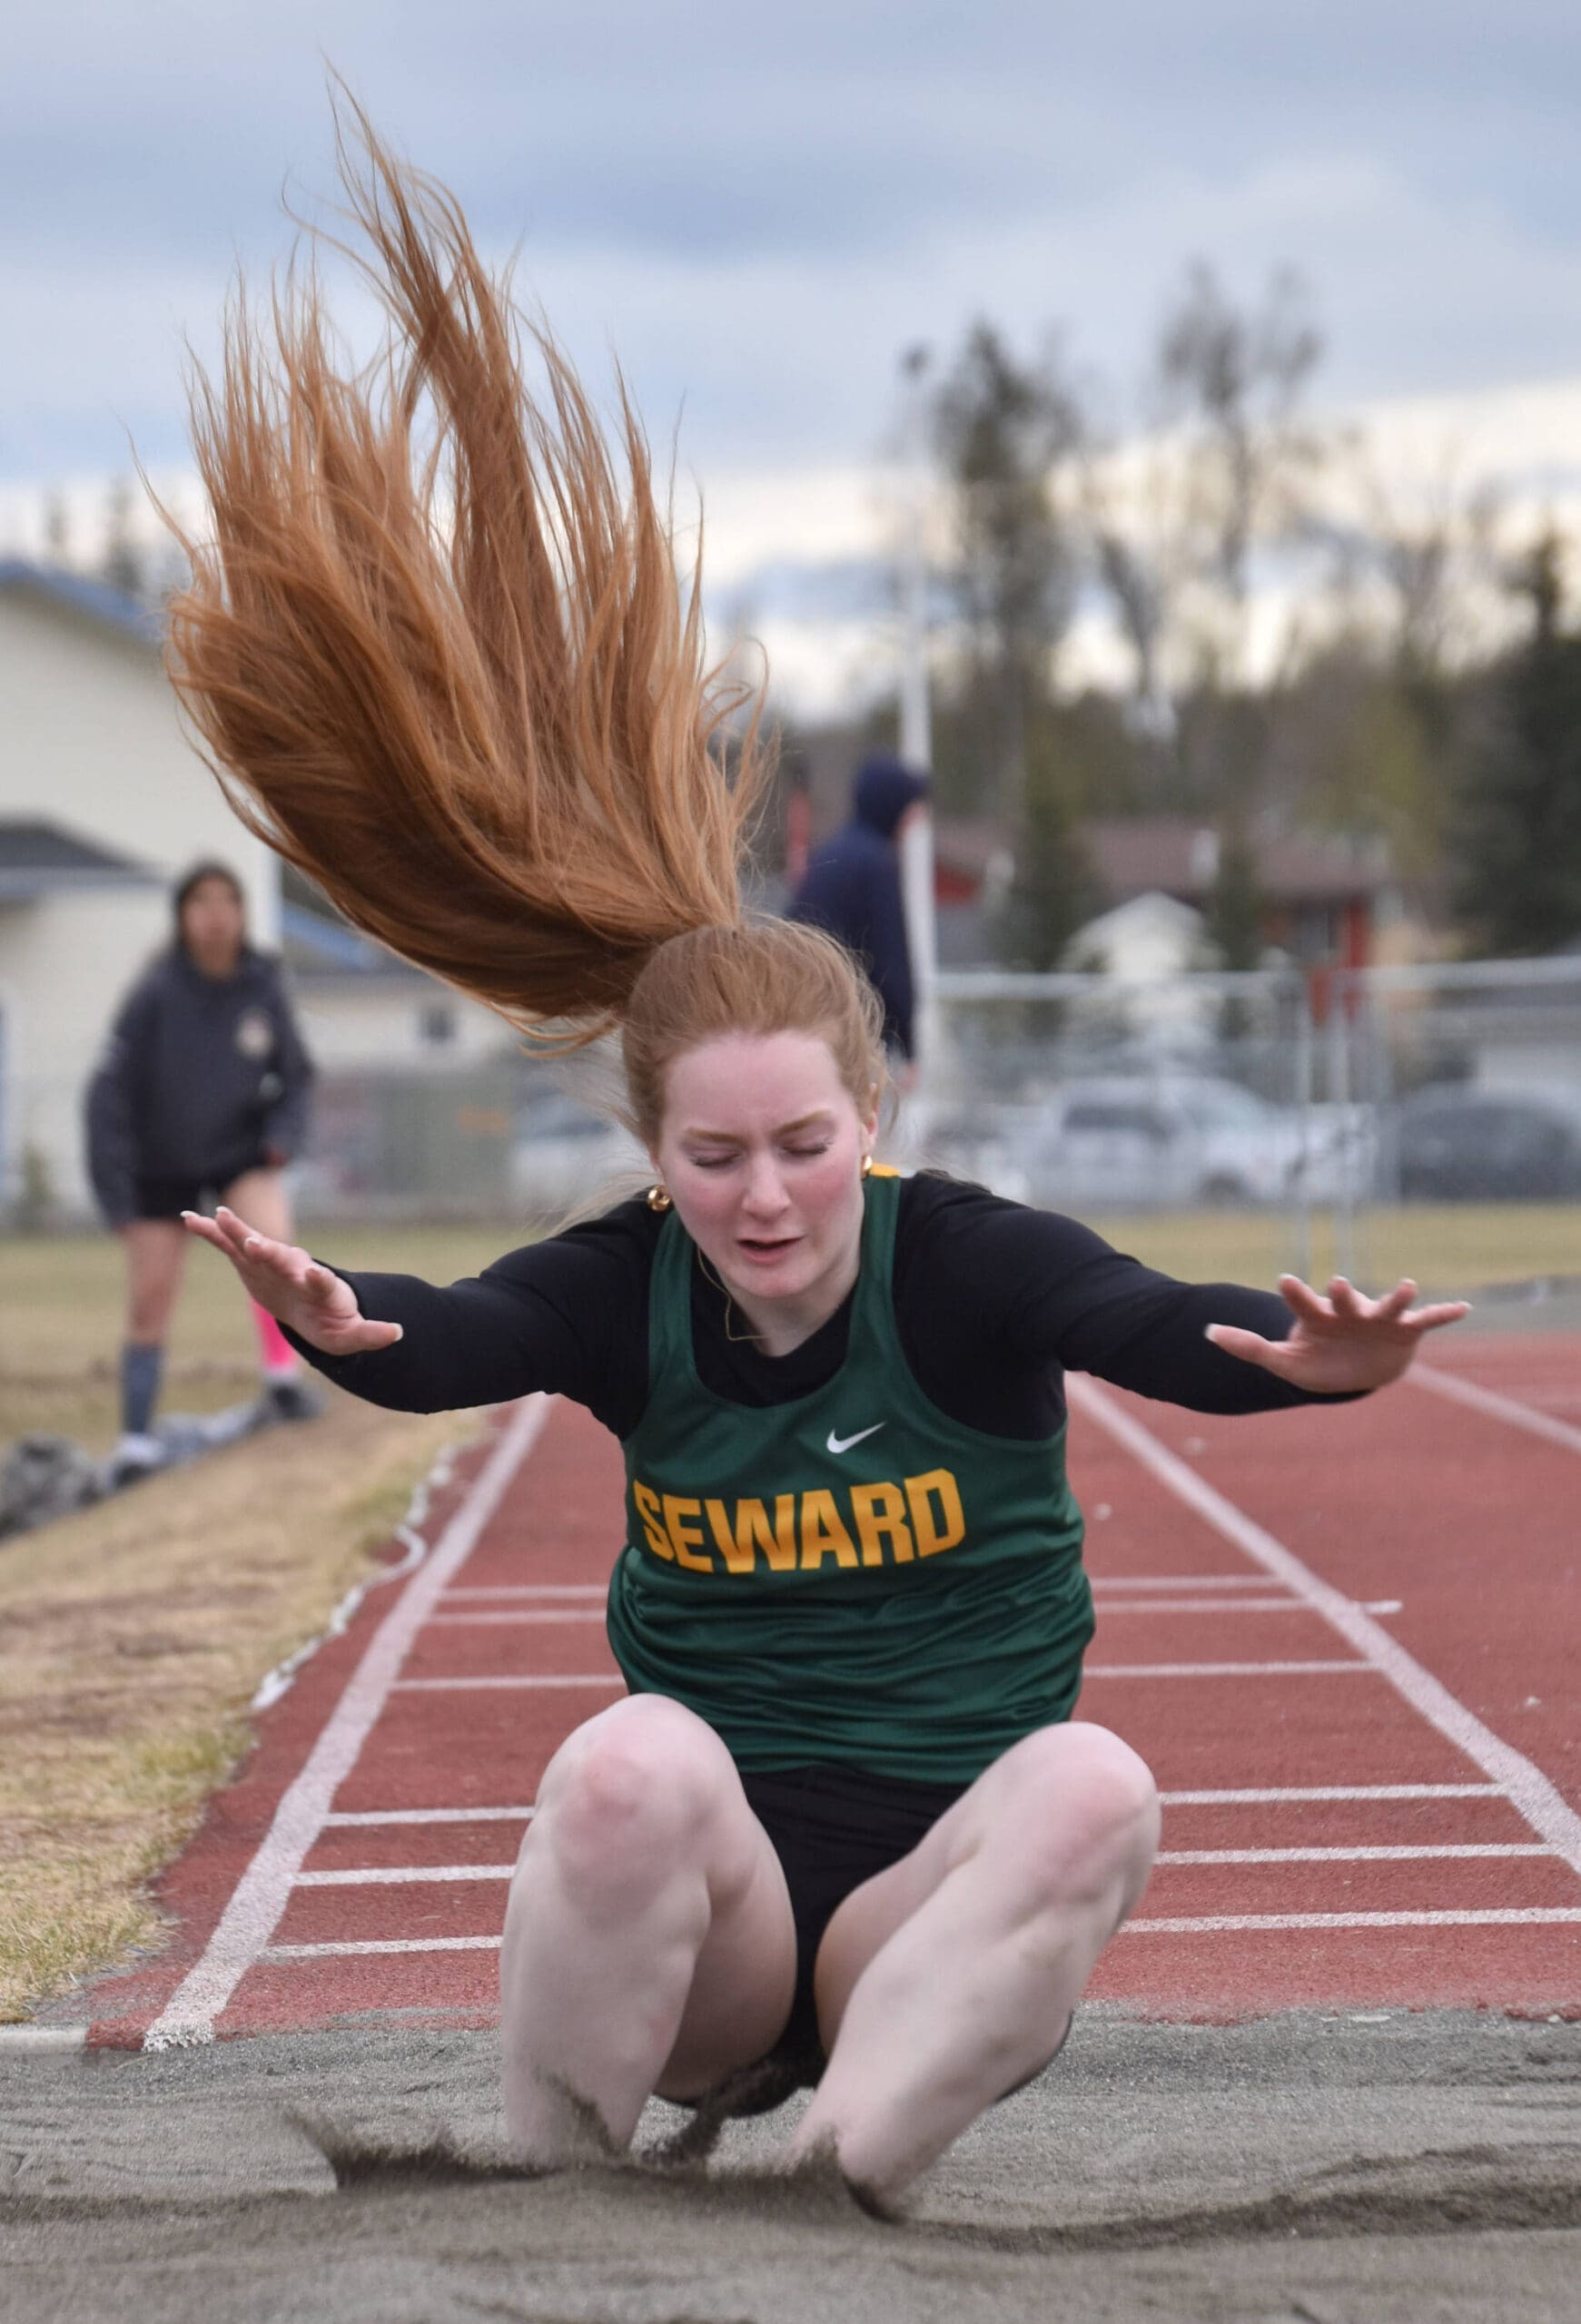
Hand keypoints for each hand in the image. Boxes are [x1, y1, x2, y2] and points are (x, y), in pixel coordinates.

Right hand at [181, 1205, 403, 1356]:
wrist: (313, 1305)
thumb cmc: (334, 1321)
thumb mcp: (353, 1335)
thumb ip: (372, 1333)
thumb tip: (399, 1332)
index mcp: (323, 1289)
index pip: (323, 1283)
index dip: (319, 1278)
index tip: (314, 1272)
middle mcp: (297, 1270)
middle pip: (284, 1260)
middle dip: (271, 1252)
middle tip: (256, 1244)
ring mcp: (273, 1263)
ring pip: (254, 1245)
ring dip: (238, 1232)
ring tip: (219, 1216)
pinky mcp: (251, 1262)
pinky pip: (229, 1245)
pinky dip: (212, 1233)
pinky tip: (189, 1218)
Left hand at [1205, 1274, 1469, 1395]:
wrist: (1353, 1371)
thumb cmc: (1316, 1363)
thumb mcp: (1283, 1362)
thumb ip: (1248, 1347)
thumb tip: (1206, 1332)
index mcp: (1318, 1317)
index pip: (1304, 1303)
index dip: (1295, 1293)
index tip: (1283, 1280)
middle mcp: (1349, 1312)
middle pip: (1345, 1301)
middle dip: (1344, 1294)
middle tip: (1339, 1283)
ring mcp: (1378, 1319)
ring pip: (1388, 1305)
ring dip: (1397, 1297)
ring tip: (1408, 1286)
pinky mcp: (1405, 1330)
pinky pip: (1427, 1321)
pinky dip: (1444, 1313)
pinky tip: (1464, 1308)